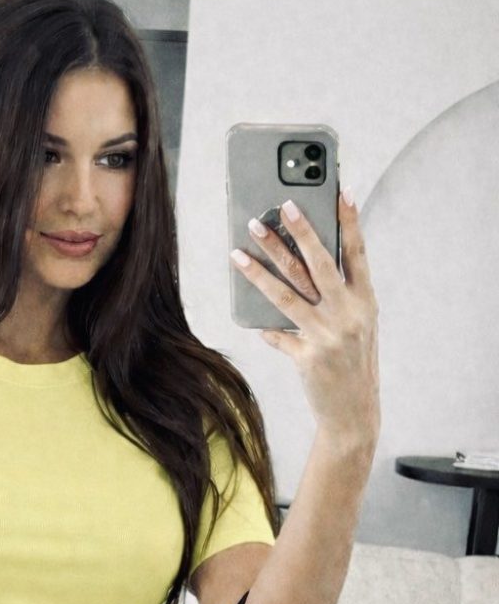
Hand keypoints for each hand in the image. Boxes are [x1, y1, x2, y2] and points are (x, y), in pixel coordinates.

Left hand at [231, 189, 379, 441]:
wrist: (353, 413)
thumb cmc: (353, 363)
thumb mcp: (357, 326)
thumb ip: (338, 298)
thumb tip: (301, 267)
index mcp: (365, 301)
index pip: (357, 253)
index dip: (349, 221)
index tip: (340, 190)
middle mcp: (349, 315)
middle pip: (318, 265)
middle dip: (297, 233)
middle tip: (278, 207)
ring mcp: (328, 336)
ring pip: (287, 294)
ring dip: (260, 270)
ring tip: (239, 251)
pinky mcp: (307, 358)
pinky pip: (278, 335)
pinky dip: (265, 328)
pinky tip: (252, 320)